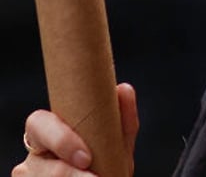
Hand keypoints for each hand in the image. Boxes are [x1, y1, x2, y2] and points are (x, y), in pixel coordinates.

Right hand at [12, 83, 138, 176]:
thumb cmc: (107, 161)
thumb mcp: (117, 142)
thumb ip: (122, 119)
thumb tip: (123, 89)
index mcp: (49, 130)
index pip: (37, 123)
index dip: (60, 140)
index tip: (86, 159)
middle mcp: (34, 154)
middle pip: (36, 161)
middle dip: (64, 172)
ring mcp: (29, 175)